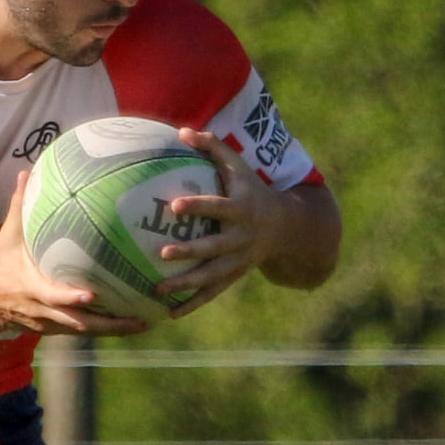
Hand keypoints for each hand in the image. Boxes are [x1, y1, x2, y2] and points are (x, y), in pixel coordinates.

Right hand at [0, 173, 146, 336]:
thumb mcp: (7, 236)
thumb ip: (18, 206)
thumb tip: (26, 172)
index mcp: (30, 287)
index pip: (53, 296)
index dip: (71, 298)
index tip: (94, 295)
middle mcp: (41, 311)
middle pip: (79, 323)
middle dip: (110, 324)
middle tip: (141, 317)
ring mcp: (47, 324)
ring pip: (84, 331)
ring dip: (113, 330)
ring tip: (144, 322)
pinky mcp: (51, 330)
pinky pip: (80, 331)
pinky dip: (103, 330)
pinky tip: (128, 323)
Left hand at [154, 129, 282, 316]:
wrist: (287, 227)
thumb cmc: (252, 190)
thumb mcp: (239, 166)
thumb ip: (213, 147)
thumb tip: (181, 130)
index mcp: (242, 210)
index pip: (218, 207)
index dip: (199, 206)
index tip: (174, 206)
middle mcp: (242, 237)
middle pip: (215, 247)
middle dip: (190, 251)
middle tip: (162, 253)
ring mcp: (239, 260)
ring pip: (212, 276)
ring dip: (186, 284)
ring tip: (157, 289)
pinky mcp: (235, 276)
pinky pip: (212, 293)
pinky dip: (192, 304)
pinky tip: (169, 313)